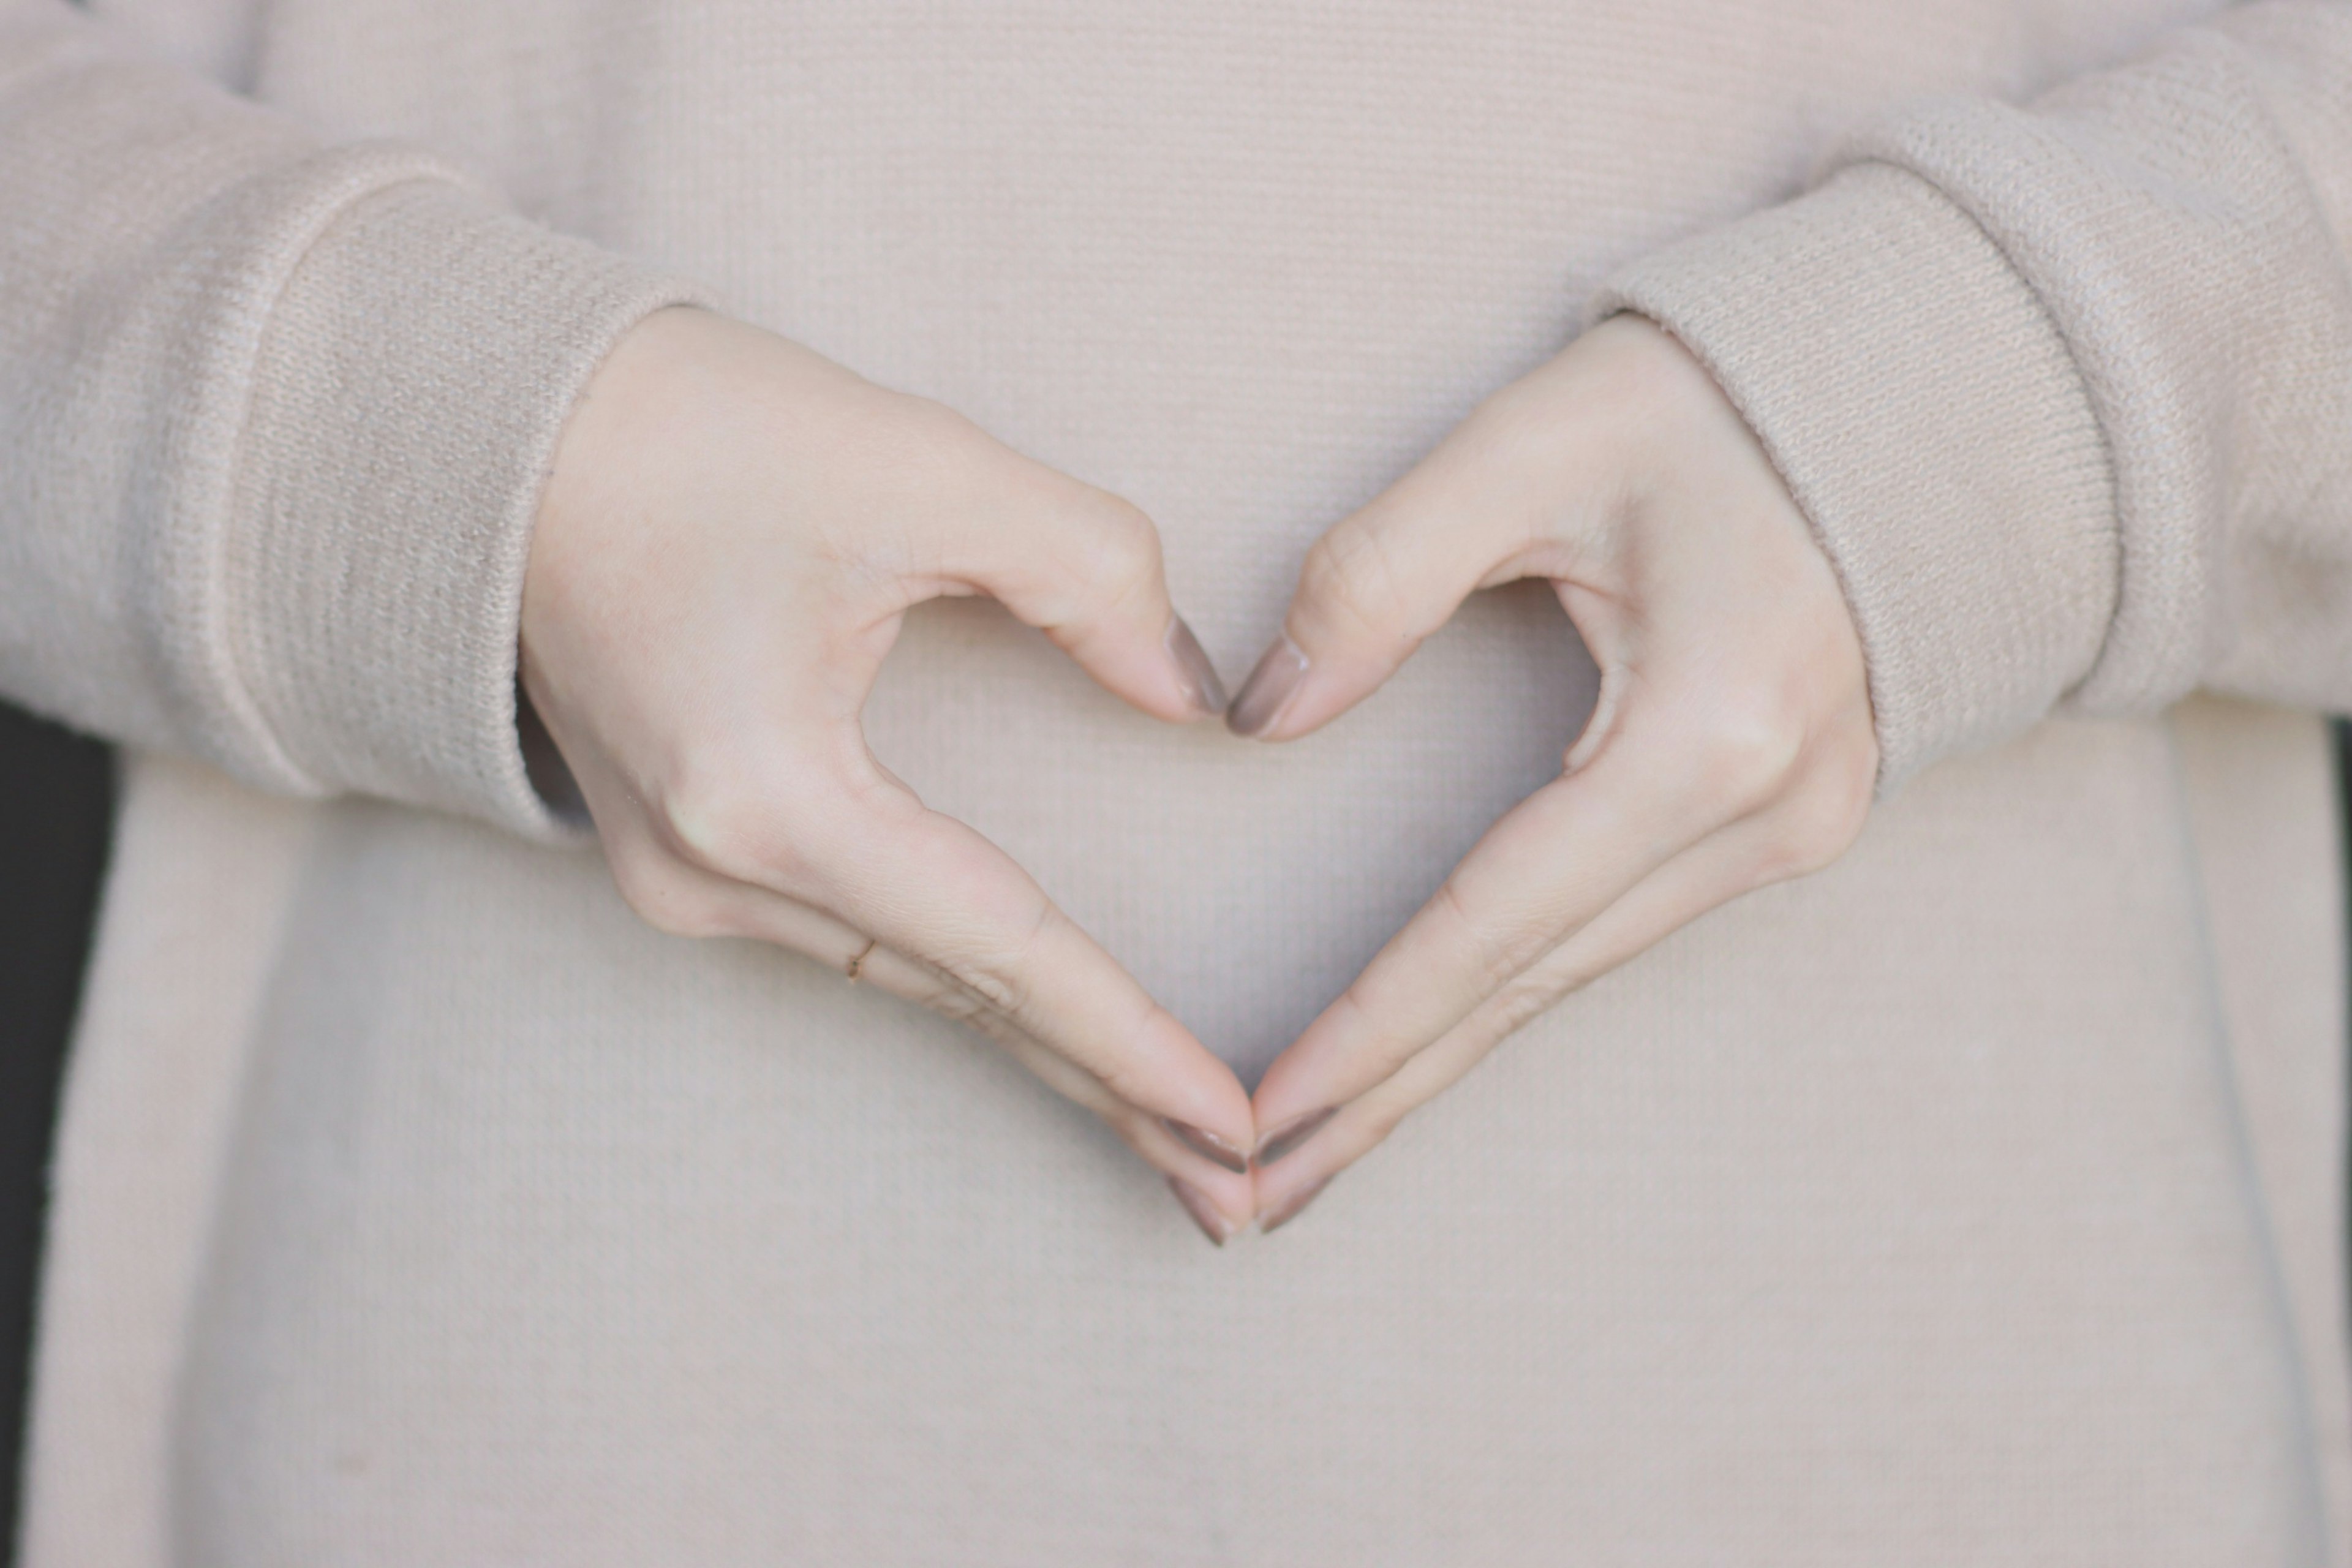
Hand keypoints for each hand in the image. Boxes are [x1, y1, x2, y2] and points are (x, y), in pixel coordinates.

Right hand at [521, 307, 1257, 1236]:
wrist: (482, 431)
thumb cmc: (685, 430)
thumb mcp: (916, 467)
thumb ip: (1088, 572)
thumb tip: (1197, 698)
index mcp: (767, 794)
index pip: (998, 948)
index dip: (1128, 1040)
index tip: (1235, 1128)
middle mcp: (710, 870)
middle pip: (956, 996)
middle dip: (1103, 1086)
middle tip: (1237, 1191)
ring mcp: (679, 874)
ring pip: (905, 977)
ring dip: (1036, 1038)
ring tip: (1163, 1117)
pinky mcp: (678, 847)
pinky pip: (854, 936)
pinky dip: (960, 976)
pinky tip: (1035, 1010)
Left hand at [1230, 314, 1877, 1230]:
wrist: (1924, 388)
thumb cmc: (1723, 396)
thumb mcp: (1538, 443)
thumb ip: (1382, 569)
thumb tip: (1260, 717)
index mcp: (1712, 730)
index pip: (1497, 921)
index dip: (1370, 1024)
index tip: (1259, 1111)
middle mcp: (1769, 813)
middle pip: (1534, 987)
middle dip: (1387, 1092)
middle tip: (1250, 1199)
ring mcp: (1796, 831)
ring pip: (1576, 976)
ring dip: (1443, 1062)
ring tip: (1318, 1148)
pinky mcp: (1789, 822)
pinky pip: (1616, 933)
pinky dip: (1513, 995)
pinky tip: (1437, 1042)